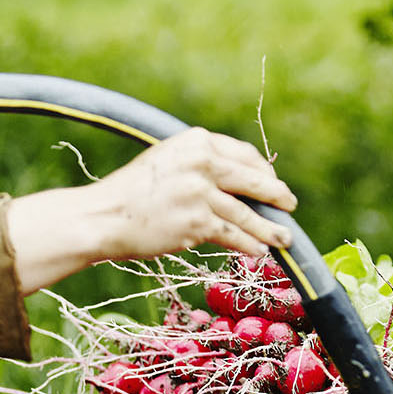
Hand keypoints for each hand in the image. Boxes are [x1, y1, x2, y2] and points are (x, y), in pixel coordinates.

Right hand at [6, 127, 297, 289]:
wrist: (103, 216)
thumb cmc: (132, 192)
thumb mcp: (167, 161)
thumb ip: (200, 164)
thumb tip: (238, 181)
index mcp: (196, 141)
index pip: (244, 155)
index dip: (263, 172)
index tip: (271, 183)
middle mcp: (202, 162)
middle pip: (254, 181)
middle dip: (276, 196)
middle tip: (289, 206)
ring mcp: (201, 193)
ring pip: (247, 213)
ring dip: (270, 229)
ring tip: (283, 239)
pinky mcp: (198, 223)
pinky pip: (234, 235)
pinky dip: (250, 245)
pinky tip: (259, 252)